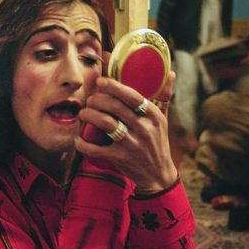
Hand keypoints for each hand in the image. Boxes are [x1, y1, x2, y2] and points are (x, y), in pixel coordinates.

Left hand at [75, 71, 177, 194]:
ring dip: (89, 115)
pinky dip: (83, 144)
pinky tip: (78, 139)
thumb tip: (170, 72)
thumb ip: (163, 96)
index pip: (132, 96)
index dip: (113, 86)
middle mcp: (144, 128)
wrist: (158, 175)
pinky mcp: (121, 158)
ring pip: (105, 123)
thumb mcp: (163, 120)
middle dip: (97, 99)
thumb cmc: (158, 143)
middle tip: (90, 100)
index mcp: (153, 116)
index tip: (100, 81)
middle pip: (115, 107)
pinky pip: (97, 149)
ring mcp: (132, 144)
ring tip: (83, 114)